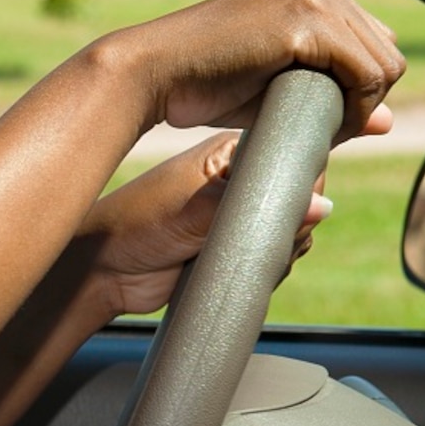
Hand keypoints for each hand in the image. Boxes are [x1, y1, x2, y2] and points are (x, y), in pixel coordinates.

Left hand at [79, 133, 333, 317]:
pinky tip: (234, 271)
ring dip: (276, 253)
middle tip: (251, 238)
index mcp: (232, 154)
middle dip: (290, 227)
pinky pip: (272, 260)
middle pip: (300, 203)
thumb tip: (320, 206)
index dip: (303, 184)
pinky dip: (264, 270)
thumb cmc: (134, 224)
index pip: (293, 158)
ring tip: (230, 253)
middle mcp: (241, 182)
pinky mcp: (235, 250)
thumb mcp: (191, 210)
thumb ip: (252, 206)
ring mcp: (240, 218)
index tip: (286, 207)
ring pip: (292, 236)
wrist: (104, 269)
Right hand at [108, 0, 404, 144]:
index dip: (359, 88)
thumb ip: (332, 92)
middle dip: (364, 98)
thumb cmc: (204, 83)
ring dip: (361, 107)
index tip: (324, 116)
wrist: (152, 72)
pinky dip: (355, 110)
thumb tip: (390, 120)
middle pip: (387, 53)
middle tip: (321, 128)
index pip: (374, 41)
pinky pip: (366, 75)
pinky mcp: (306, 21)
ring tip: (319, 129)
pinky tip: (321, 126)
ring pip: (384, 66)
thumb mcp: (278, 87)